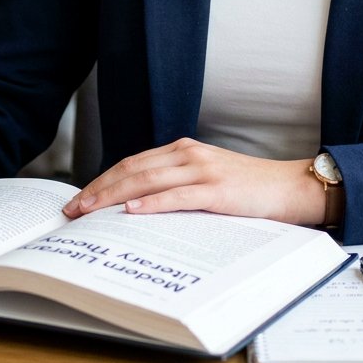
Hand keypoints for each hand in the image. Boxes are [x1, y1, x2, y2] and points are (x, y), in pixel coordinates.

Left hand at [62, 138, 325, 226]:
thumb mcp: (207, 178)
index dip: (102, 179)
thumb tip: (136, 206)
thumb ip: (177, 183)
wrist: (290, 186)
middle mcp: (189, 155)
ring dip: (113, 196)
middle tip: (72, 210)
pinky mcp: (218, 191)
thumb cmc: (249, 188)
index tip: (79, 198)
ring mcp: (203, 170)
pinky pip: (177, 196)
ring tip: (90, 212)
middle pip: (132, 169)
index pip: (132, 162)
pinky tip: (132, 211)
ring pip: (147, 180)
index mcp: (184, 150)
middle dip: (98, 190)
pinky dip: (151, 202)